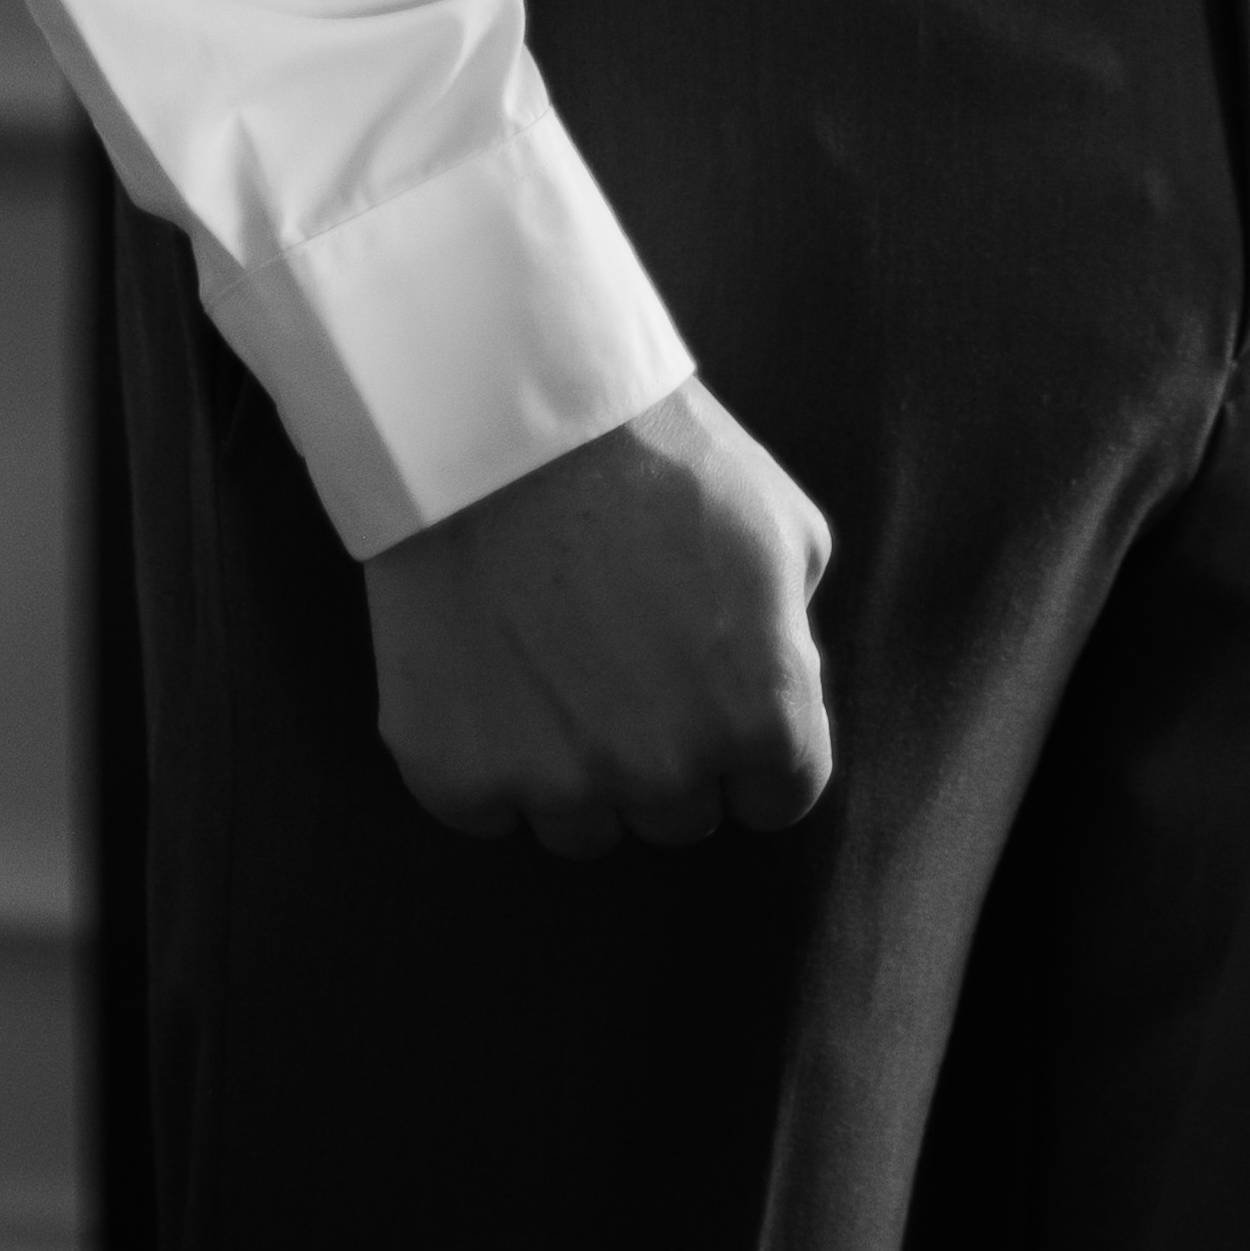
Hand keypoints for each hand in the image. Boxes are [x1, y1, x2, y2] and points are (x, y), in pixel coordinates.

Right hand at [364, 374, 838, 849]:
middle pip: (678, 817)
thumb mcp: (782, 525)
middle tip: (626, 666)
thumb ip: (791, 630)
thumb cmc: (658, 456)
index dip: (753, 753)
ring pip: (583, 829)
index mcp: (761, 716)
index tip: (716, 705)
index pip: (779, 799)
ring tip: (553, 669)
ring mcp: (556, 784)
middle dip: (665, 756)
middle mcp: (665, 771)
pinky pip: (488, 813)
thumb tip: (779, 678)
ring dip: (576, 772)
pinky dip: (487, 762)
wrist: (507, 421)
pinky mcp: (458, 778)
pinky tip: (488, 678)